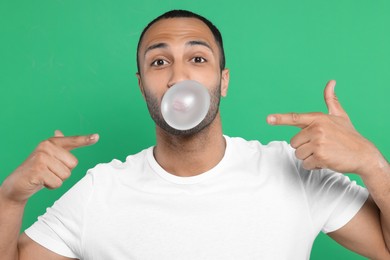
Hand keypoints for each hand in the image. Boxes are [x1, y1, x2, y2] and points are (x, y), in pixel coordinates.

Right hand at [0, 130, 98, 203]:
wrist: (17, 184)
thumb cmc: (37, 169)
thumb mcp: (48, 156)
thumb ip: (57, 146)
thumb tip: (59, 132)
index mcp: (51, 142)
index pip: (72, 140)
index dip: (85, 139)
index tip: (96, 137)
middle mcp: (46, 147)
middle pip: (73, 163)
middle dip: (64, 172)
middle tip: (49, 171)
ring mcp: (41, 158)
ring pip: (66, 174)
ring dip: (57, 179)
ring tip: (45, 176)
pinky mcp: (37, 170)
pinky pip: (57, 183)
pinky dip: (51, 186)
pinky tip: (41, 181)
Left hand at [267, 80, 382, 175]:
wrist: (364, 154)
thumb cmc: (349, 135)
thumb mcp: (340, 116)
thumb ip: (331, 100)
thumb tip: (331, 82)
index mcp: (318, 118)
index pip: (295, 118)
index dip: (280, 119)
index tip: (268, 119)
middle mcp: (316, 129)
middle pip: (294, 142)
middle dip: (304, 147)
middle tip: (321, 146)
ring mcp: (318, 142)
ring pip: (298, 154)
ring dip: (309, 157)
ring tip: (324, 153)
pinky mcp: (320, 156)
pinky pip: (306, 164)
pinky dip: (314, 165)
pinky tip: (326, 160)